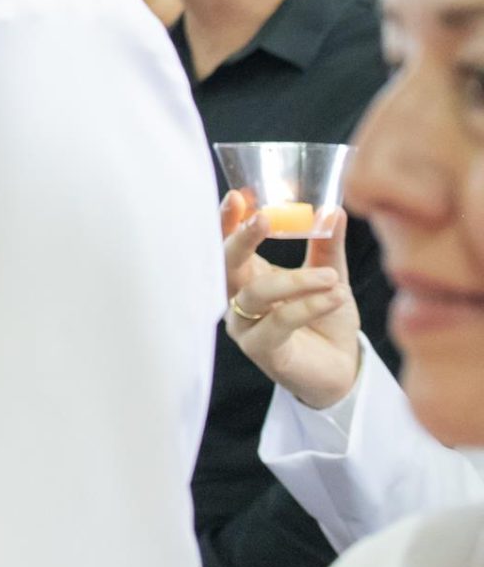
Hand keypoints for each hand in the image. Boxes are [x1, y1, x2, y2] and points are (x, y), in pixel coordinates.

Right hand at [221, 191, 361, 410]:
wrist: (341, 370)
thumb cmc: (327, 322)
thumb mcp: (330, 276)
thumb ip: (327, 246)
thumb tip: (334, 209)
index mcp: (248, 276)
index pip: (228, 243)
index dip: (228, 221)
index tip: (238, 196)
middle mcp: (238, 300)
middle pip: (224, 265)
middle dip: (240, 239)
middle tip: (265, 219)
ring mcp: (245, 327)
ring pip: (255, 295)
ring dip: (295, 281)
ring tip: (333, 278)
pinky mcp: (262, 351)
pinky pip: (279, 322)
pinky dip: (308, 306)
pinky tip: (336, 297)